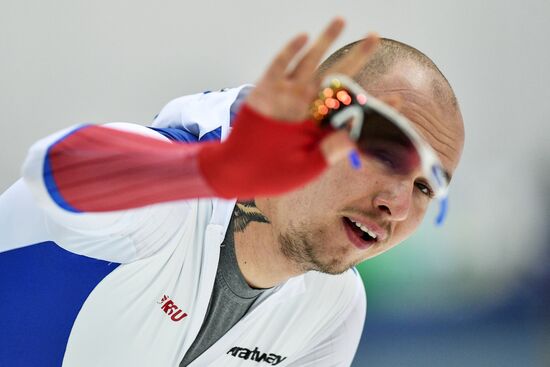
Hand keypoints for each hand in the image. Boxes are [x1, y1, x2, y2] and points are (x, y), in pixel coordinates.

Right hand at [245, 17, 379, 163]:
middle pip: (336, 76)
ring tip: (341, 20)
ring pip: (310, 62)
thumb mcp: (308, 166)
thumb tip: (362, 133)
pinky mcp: (265, 90)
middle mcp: (307, 107)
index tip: (396, 100)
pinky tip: (304, 38)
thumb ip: (334, 149)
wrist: (237, 172)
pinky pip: (280, 66)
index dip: (373, 104)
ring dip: (325, 41)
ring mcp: (286, 96)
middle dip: (357, 57)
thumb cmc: (273, 174)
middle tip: (375, 36)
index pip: (352, 110)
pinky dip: (290, 51)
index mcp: (321, 126)